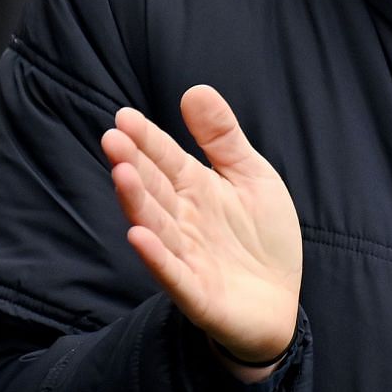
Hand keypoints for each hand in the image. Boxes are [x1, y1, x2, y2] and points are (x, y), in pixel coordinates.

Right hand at [102, 85, 302, 377]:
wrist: (280, 302)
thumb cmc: (262, 237)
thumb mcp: (250, 176)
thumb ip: (223, 138)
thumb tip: (194, 89)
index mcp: (196, 190)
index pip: (166, 160)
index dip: (147, 139)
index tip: (124, 116)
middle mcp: (184, 221)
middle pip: (154, 190)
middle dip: (133, 165)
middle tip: (112, 138)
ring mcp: (188, 258)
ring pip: (157, 227)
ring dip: (137, 203)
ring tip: (121, 174)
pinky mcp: (198, 295)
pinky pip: (174, 274)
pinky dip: (157, 257)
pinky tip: (138, 236)